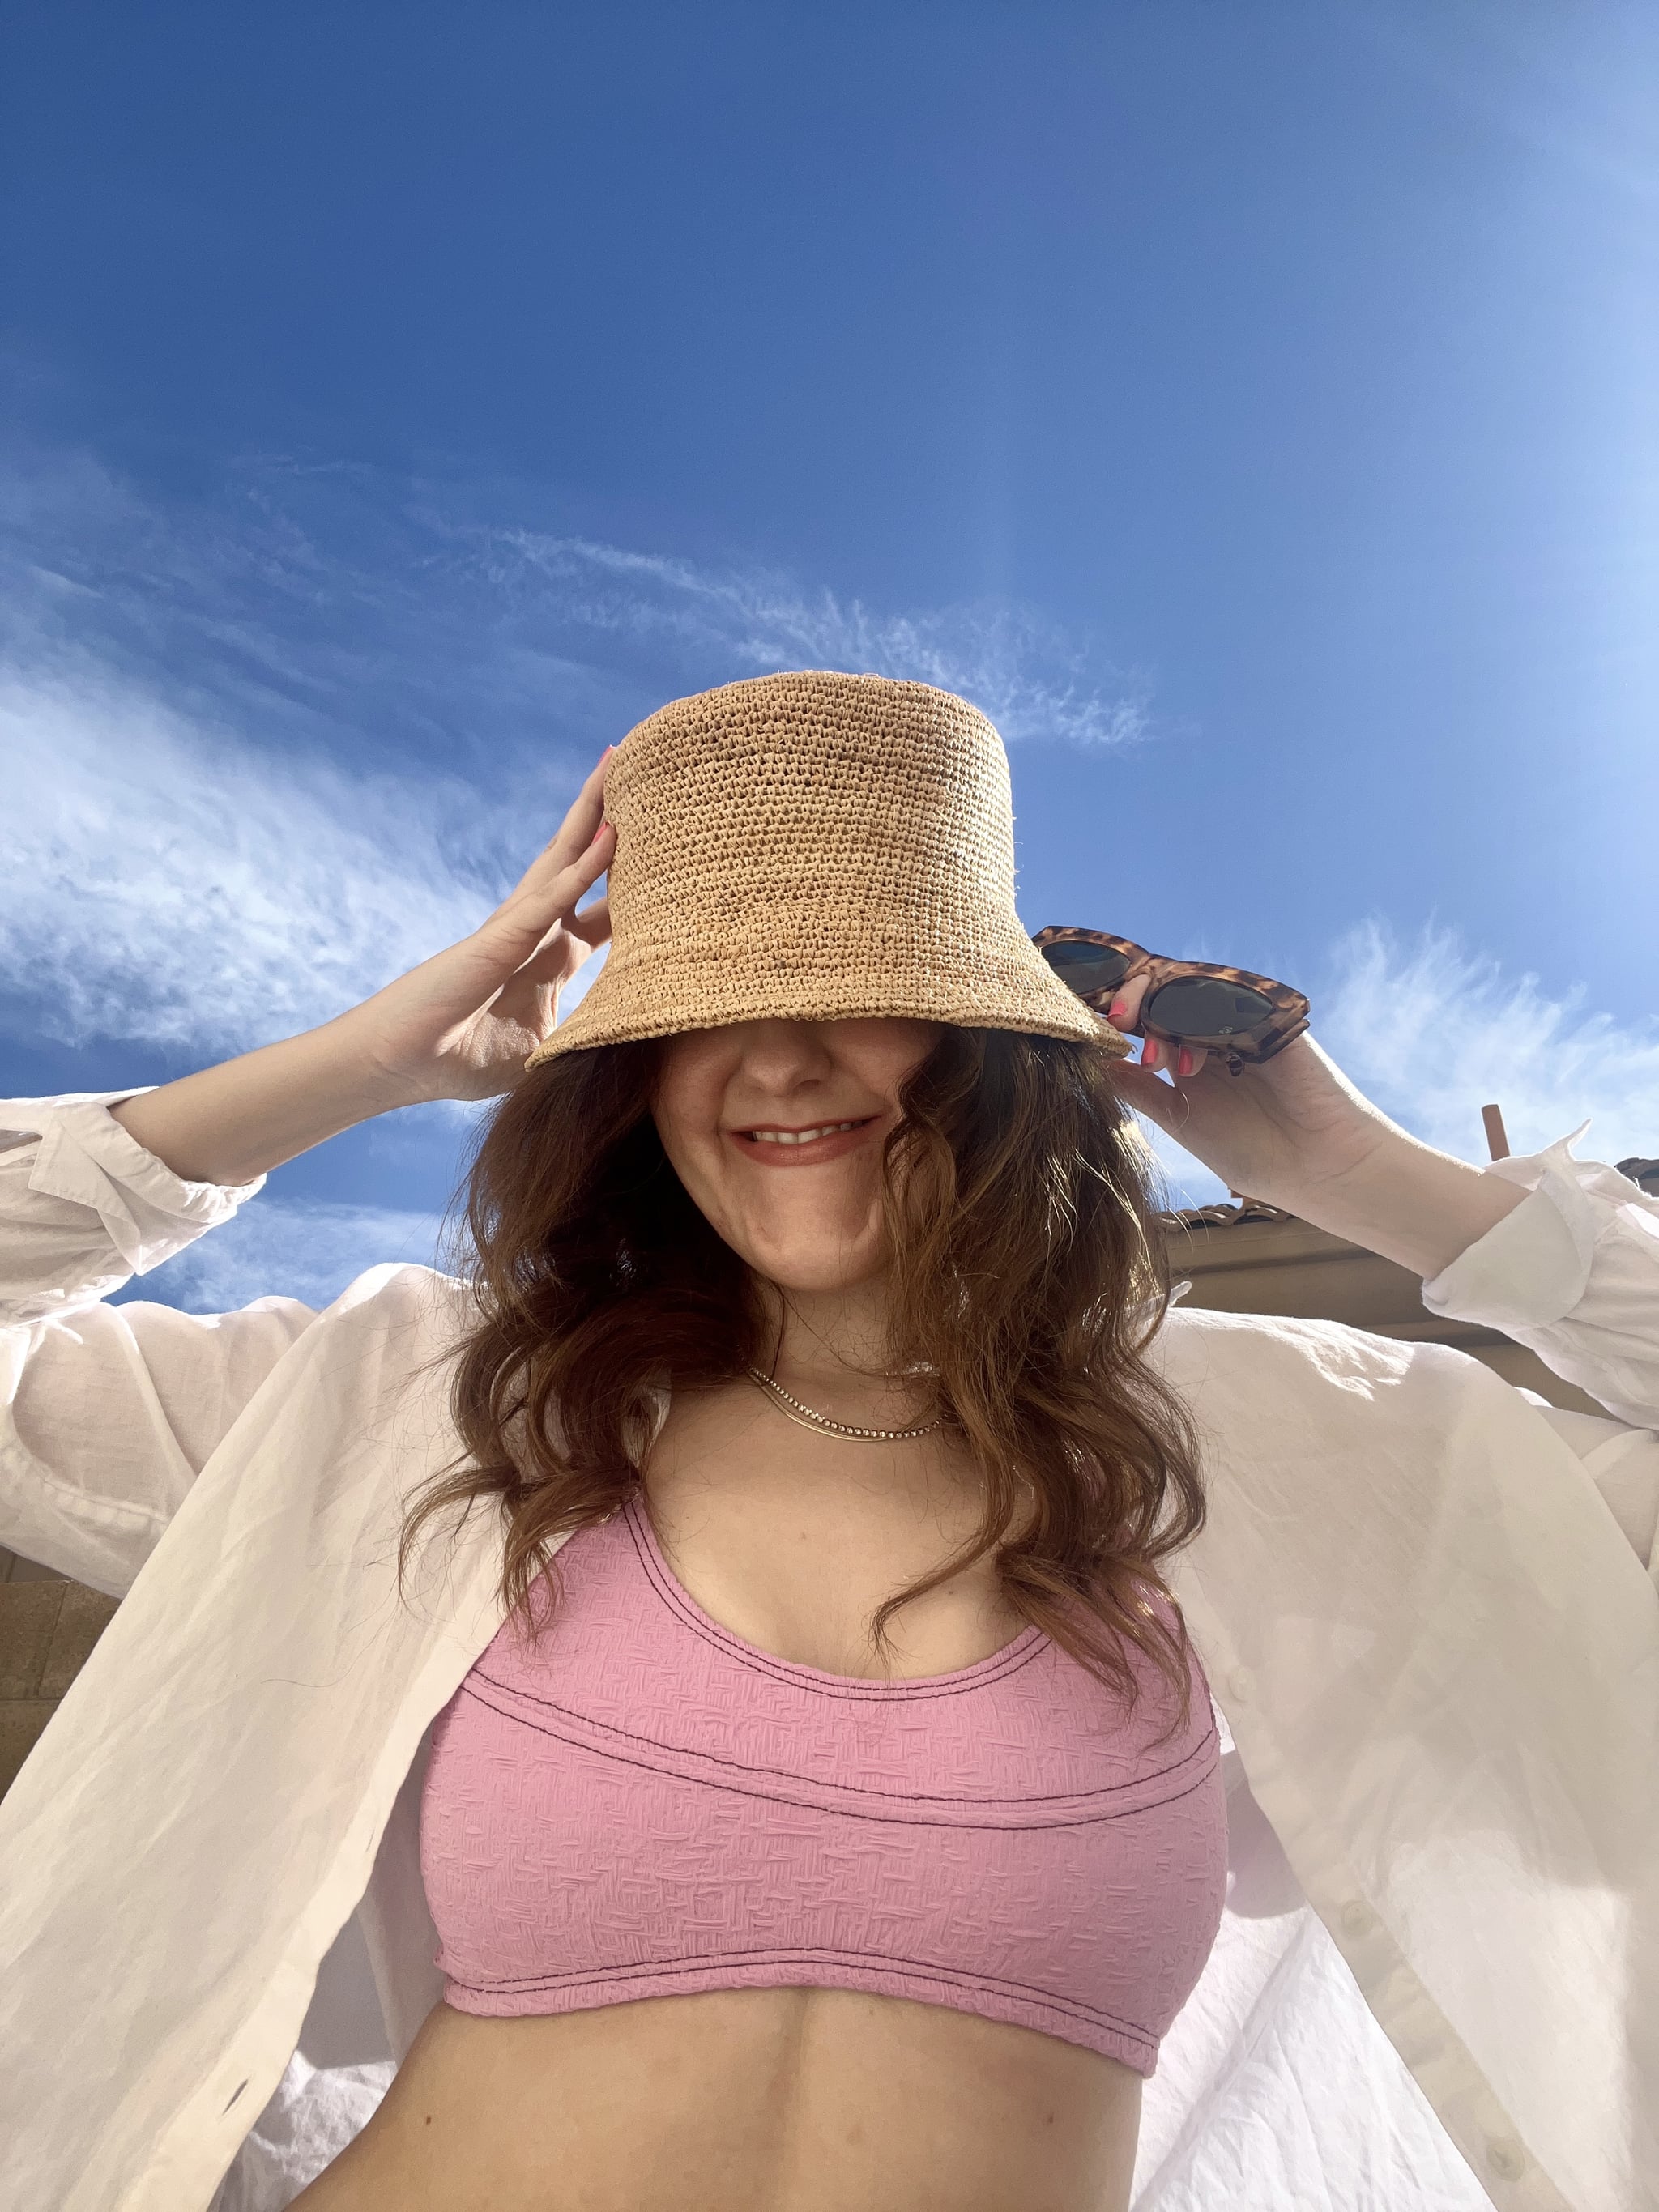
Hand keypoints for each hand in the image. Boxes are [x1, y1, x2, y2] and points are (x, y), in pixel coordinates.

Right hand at [342, 748, 617, 1102]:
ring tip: (621, 765)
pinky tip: (610, 835)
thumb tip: (622, 1059)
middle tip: (648, 773)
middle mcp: (540, 929)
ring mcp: (520, 927)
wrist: (403, 1064)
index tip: (678, 856)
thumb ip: (577, 1045)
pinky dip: (583, 866)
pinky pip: (551, 895)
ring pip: (566, 857)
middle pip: (585, 860)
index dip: (639, 881)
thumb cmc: (461, 1059)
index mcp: (555, 956)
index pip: (608, 909)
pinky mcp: (501, 938)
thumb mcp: (540, 1054)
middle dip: (614, 817)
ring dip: (595, 812)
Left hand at [1101, 967, 1524, 1273]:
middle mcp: (1208, 1030)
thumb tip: (1091, 1064)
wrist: (1314, 1167)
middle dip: (1129, 999)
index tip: (1077, 1013)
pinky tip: (1188, 1040)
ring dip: (1164, 1009)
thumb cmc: (1250, 1150)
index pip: (1140, 1017)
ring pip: (1188, 990)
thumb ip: (1139, 1090)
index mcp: (1183, 1052)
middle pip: (1158, 994)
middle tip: (1111, 1020)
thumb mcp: (1179, 1117)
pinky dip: (1203, 1010)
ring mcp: (1238, 1021)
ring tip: (1154, 1051)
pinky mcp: (1270, 1020)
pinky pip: (1231, 997)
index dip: (1109, 1009)